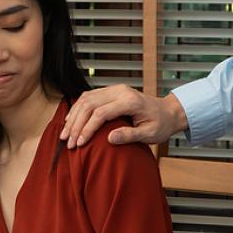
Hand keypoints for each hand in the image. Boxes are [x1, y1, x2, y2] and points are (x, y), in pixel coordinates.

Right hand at [59, 85, 188, 147]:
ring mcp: (114, 89)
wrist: (167, 112)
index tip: (79, 143)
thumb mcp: (150, 134)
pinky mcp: (110, 91)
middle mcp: (120, 91)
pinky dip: (77, 109)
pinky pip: (89, 97)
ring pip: (85, 99)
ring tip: (65, 134)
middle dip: (76, 124)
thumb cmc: (160, 124)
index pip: (101, 113)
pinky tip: (70, 121)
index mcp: (130, 101)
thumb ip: (130, 135)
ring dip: (73, 117)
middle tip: (67, 142)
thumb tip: (110, 139)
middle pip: (89, 104)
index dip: (87, 128)